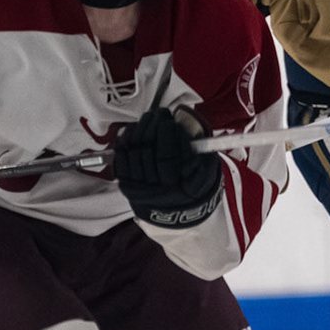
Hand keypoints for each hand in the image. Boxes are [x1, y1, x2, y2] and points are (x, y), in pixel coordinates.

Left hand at [113, 107, 222, 228]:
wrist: (178, 216)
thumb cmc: (194, 190)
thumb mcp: (208, 172)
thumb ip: (201, 151)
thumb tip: (189, 124)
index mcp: (180, 188)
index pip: (168, 157)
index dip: (166, 136)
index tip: (170, 122)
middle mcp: (158, 190)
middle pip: (148, 151)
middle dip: (152, 126)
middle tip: (159, 113)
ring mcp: (141, 189)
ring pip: (134, 153)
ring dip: (139, 130)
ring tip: (148, 118)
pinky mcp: (128, 186)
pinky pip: (121, 162)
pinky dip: (123, 143)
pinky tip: (130, 131)